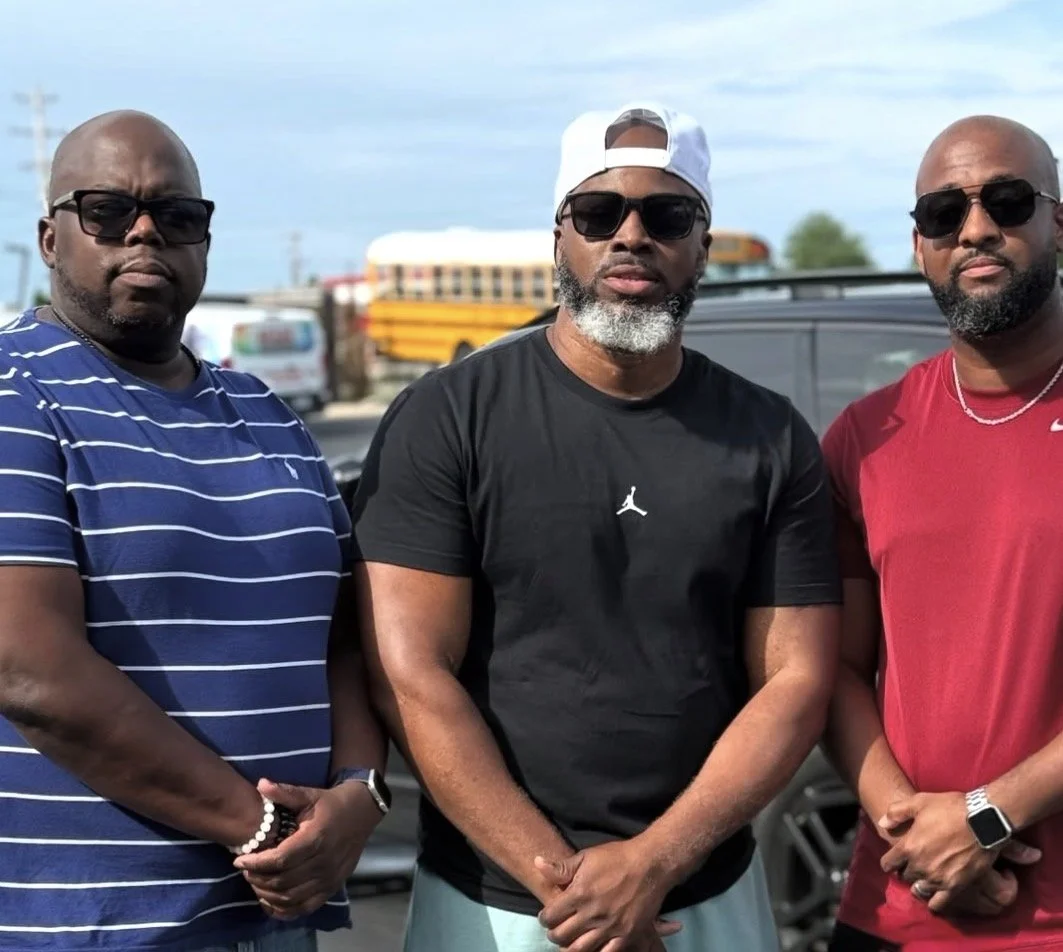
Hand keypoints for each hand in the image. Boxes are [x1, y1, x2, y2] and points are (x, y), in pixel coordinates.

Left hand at [234, 777, 381, 919]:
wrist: (362, 812)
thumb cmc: (331, 804)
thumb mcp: (309, 794)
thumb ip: (284, 793)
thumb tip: (260, 784)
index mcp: (315, 838)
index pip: (279, 860)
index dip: (256, 864)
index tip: (240, 860)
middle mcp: (323, 862)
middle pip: (282, 882)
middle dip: (257, 878)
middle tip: (245, 870)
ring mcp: (329, 878)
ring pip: (290, 898)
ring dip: (267, 894)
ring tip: (256, 882)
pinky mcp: (332, 888)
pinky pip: (304, 908)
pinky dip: (284, 910)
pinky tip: (271, 901)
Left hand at [535, 840, 681, 951]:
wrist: (650, 864)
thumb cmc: (617, 857)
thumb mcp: (586, 857)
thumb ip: (561, 868)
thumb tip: (537, 863)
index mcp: (579, 893)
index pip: (551, 916)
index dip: (544, 918)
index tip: (546, 917)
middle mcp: (592, 913)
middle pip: (562, 935)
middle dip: (554, 934)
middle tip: (556, 931)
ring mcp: (610, 926)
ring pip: (580, 949)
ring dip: (570, 948)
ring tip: (569, 942)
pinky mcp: (627, 934)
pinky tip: (592, 948)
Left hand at [878, 792, 1039, 913]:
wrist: (983, 821)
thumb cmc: (950, 808)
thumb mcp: (919, 802)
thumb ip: (896, 813)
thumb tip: (882, 824)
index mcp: (908, 847)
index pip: (888, 864)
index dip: (889, 861)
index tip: (895, 858)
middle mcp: (920, 866)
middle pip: (904, 875)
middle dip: (906, 869)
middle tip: (913, 863)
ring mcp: (937, 879)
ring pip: (919, 890)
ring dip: (919, 884)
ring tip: (924, 877)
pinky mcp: (955, 886)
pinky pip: (939, 903)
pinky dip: (934, 902)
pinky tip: (935, 895)